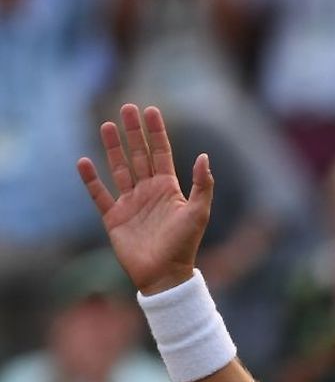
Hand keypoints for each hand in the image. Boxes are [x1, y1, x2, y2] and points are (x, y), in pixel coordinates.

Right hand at [76, 104, 213, 294]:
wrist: (164, 274)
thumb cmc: (185, 245)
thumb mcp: (199, 213)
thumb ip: (202, 185)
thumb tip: (204, 156)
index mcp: (169, 189)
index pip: (161, 153)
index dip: (156, 132)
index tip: (151, 110)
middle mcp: (148, 192)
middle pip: (139, 155)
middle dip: (133, 132)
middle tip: (127, 107)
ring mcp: (130, 203)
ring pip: (119, 168)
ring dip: (113, 147)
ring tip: (106, 124)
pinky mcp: (113, 218)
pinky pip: (99, 194)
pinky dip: (91, 179)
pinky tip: (84, 161)